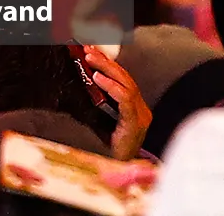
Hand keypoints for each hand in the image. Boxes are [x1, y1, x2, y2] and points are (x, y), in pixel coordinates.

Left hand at [82, 46, 151, 160]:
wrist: (117, 174)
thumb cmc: (106, 153)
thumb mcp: (100, 125)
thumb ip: (98, 107)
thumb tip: (83, 84)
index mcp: (133, 109)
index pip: (123, 80)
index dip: (108, 64)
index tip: (92, 51)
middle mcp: (141, 109)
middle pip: (125, 78)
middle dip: (106, 61)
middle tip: (88, 48)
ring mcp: (141, 115)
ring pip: (126, 84)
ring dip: (107, 68)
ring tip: (90, 57)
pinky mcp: (137, 123)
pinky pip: (125, 99)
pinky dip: (111, 86)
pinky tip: (97, 78)